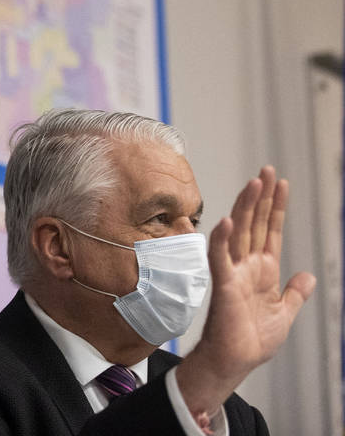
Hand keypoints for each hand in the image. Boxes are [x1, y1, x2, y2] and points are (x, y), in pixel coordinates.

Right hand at [175, 166, 316, 416]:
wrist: (236, 360)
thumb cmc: (254, 339)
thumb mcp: (285, 313)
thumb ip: (295, 292)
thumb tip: (308, 275)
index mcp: (263, 270)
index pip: (270, 231)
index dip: (276, 208)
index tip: (280, 184)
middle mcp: (248, 265)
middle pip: (255, 223)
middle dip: (261, 197)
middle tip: (266, 171)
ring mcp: (234, 271)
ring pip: (240, 232)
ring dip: (246, 207)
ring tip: (254, 184)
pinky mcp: (224, 283)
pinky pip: (221, 257)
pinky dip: (222, 239)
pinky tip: (228, 221)